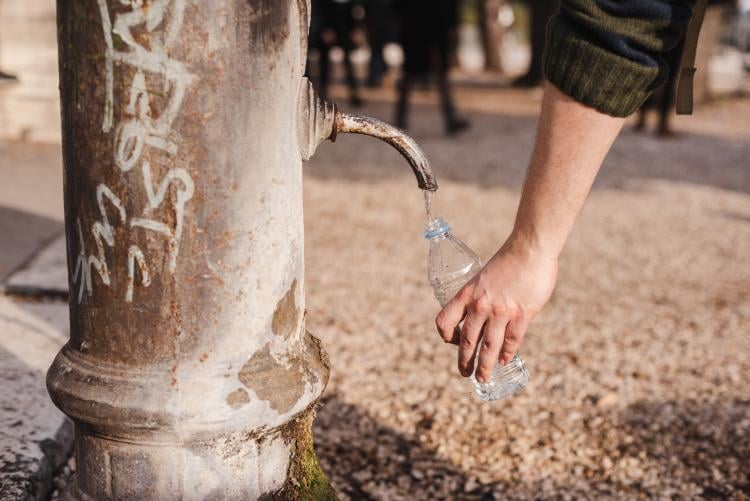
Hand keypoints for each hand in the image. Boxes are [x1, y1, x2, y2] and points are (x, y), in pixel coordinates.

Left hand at [435, 237, 557, 382]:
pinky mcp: (522, 315)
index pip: (444, 320)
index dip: (446, 335)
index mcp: (466, 294)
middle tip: (465, 373)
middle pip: (467, 341)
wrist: (530, 249)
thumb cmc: (509, 260)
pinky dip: (507, 354)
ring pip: (488, 347)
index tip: (452, 341)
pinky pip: (511, 341)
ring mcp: (501, 312)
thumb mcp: (484, 277)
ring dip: (485, 366)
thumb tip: (488, 315)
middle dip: (465, 361)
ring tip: (482, 378)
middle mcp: (480, 306)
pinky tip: (505, 361)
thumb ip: (484, 297)